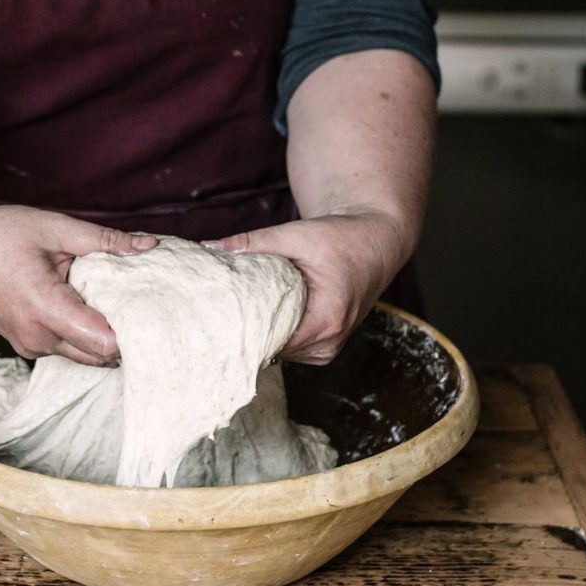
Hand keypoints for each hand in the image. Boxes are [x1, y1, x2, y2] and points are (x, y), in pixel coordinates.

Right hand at [0, 202, 156, 365]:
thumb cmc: (0, 231)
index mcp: (44, 307)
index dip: (132, 330)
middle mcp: (36, 337)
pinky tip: (92, 306)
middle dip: (126, 337)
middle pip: (99, 356)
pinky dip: (83, 334)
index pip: (103, 342)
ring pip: (83, 355)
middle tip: (146, 307)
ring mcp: (28, 346)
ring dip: (104, 336)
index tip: (152, 310)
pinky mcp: (24, 344)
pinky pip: (65, 348)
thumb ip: (104, 241)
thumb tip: (150, 246)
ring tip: (121, 303)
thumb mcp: (55, 227)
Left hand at [203, 212, 408, 364]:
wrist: (375, 242)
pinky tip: (260, 315)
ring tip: (235, 312)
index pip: (271, 343)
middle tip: (214, 315)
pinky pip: (290, 346)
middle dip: (246, 331)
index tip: (212, 322)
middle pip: (272, 349)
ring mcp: (328, 347)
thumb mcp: (295, 234)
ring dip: (261, 332)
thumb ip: (253, 243)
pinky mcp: (325, 344)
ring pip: (280, 350)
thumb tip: (209, 247)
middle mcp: (329, 342)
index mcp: (326, 320)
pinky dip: (275, 332)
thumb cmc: (341, 238)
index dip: (241, 333)